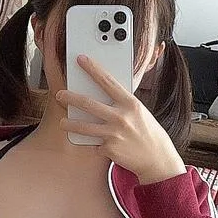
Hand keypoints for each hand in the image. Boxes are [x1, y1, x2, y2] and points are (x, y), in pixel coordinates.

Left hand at [57, 56, 186, 184]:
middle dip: (70, 98)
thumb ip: (122, 104)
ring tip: (63, 123)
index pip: (108, 81)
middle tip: (60, 95)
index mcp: (130, 103)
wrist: (157, 159)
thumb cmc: (147, 133)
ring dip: (70, 124)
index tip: (81, 59)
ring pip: (84, 127)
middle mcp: (121, 117)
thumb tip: (103, 95)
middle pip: (89, 104)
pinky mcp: (109, 149)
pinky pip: (96, 145)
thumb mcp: (138, 113)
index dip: (92, 69)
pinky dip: (97, 145)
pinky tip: (103, 146)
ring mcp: (114, 134)